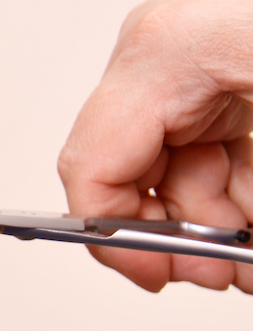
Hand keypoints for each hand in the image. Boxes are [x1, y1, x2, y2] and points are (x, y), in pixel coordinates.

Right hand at [57, 0, 252, 292]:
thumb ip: (245, 198)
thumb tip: (236, 263)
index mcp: (163, 55)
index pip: (93, 168)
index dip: (117, 238)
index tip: (156, 276)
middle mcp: (163, 56)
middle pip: (133, 175)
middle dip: (179, 233)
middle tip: (221, 271)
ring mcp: (191, 61)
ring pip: (178, 170)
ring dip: (217, 222)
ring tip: (250, 254)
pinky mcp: (220, 69)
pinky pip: (208, 148)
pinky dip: (236, 191)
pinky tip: (252, 219)